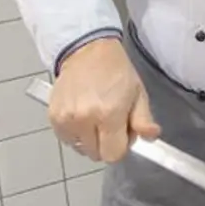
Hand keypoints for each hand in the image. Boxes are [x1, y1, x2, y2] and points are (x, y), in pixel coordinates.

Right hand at [50, 37, 158, 163]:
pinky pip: (67, 140)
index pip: (113, 154)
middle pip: (96, 154)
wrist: (87, 51)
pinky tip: (82, 115)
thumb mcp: (138, 93)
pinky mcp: (54, 117)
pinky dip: (75, 133)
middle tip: (109, 123)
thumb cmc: (116, 71)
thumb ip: (143, 120)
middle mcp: (85, 119)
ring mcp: (66, 119)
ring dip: (89, 139)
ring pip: (81, 148)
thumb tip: (150, 137)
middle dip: (105, 143)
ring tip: (94, 116)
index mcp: (109, 114)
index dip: (121, 147)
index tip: (123, 135)